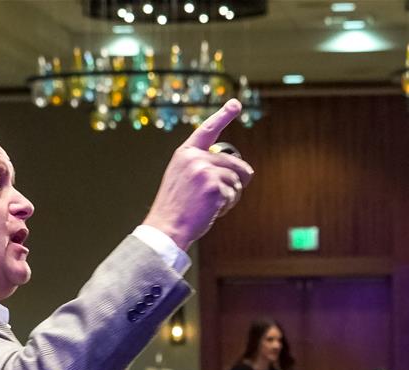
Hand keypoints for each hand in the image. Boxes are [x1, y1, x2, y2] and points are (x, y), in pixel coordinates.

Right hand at [142, 99, 253, 249]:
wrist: (167, 227)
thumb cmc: (176, 207)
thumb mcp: (183, 178)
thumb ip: (203, 167)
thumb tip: (242, 170)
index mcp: (185, 153)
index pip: (207, 130)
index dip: (223, 116)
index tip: (235, 104)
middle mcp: (195, 158)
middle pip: (233, 162)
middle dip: (239, 178)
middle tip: (228, 194)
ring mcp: (204, 170)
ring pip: (236, 180)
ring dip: (231, 195)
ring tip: (212, 205)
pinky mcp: (214, 186)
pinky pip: (233, 194)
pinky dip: (228, 205)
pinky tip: (212, 211)